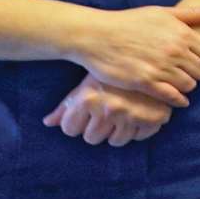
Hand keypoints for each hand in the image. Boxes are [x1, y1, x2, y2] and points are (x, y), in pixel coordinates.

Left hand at [43, 73, 172, 146]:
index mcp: (89, 98)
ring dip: (117, 130)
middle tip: (105, 109)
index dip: (75, 120)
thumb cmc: (112, 69)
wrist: (151, 56)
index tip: (85, 110)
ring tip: (122, 110)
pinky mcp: (153, 120)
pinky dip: (137, 129)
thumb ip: (66, 106)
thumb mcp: (87, 83)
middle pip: (91, 138)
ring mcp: (132, 116)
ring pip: (115, 141)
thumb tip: (47, 123)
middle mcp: (110, 109)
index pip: (69, 129)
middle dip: (96, 127)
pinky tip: (138, 113)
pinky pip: (137, 138)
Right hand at [68, 3, 199, 106]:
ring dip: (185, 86)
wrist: (97, 35)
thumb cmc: (129, 22)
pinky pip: (172, 97)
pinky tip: (174, 97)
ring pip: (189, 85)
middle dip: (196, 73)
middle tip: (184, 73)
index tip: (197, 60)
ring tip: (176, 83)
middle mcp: (174, 50)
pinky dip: (177, 100)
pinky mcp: (145, 83)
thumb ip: (191, 14)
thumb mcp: (162, 12)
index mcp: (181, 32)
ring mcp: (161, 67)